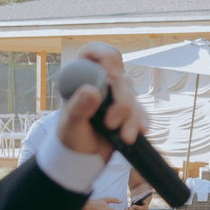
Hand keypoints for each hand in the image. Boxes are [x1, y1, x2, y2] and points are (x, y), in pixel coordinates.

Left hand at [56, 41, 143, 160]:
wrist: (83, 157)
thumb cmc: (71, 136)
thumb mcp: (70, 125)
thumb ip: (77, 108)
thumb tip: (91, 91)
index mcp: (81, 76)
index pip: (95, 52)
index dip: (107, 57)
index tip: (112, 74)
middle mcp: (100, 81)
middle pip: (120, 78)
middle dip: (121, 102)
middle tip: (111, 122)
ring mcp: (116, 95)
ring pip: (131, 95)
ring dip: (130, 117)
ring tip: (123, 137)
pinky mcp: (128, 110)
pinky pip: (140, 110)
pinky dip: (140, 121)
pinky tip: (140, 130)